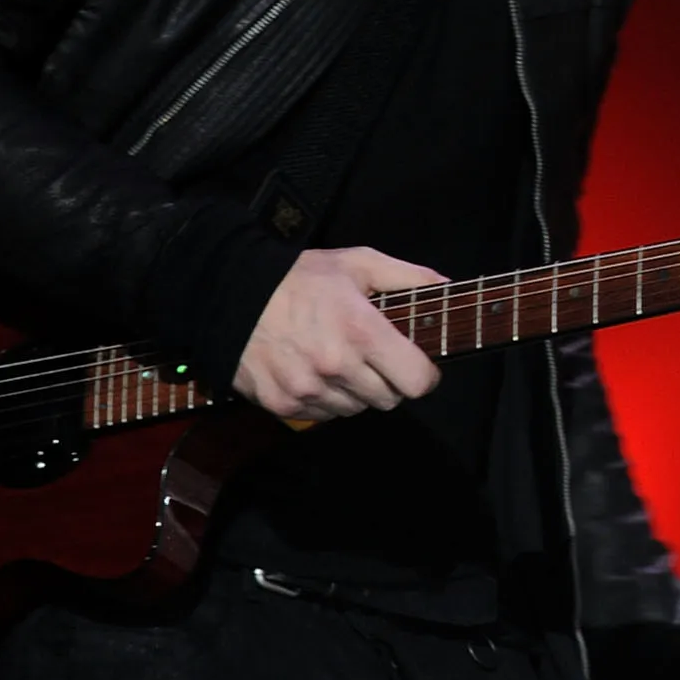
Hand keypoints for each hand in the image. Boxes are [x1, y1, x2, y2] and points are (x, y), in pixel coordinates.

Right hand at [232, 246, 444, 419]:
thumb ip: (407, 277)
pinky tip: (315, 371)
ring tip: (341, 361)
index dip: (424, 375)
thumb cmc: (300, 278)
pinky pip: (324, 415)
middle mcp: (337, 366)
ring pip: (357, 409)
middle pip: (390, 399)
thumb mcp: (357, 263)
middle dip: (390, 381)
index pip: (417, 382)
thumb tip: (447, 287)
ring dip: (357, 392)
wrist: (231, 295)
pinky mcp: (284, 404)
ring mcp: (308, 389)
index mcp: (361, 331)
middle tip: (375, 358)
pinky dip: (327, 399)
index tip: (417, 364)